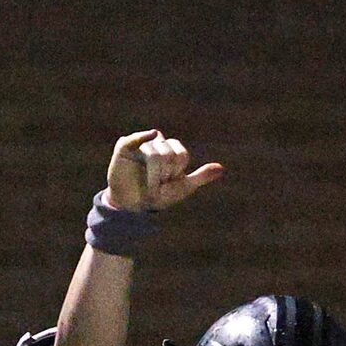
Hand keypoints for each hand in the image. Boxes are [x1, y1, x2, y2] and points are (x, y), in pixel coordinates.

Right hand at [104, 129, 224, 214]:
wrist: (133, 207)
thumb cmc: (157, 196)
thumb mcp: (182, 188)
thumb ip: (201, 177)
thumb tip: (222, 169)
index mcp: (170, 151)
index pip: (181, 154)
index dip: (177, 171)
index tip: (169, 182)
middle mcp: (156, 144)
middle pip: (168, 152)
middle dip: (164, 173)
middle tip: (157, 183)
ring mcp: (140, 145)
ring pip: (153, 152)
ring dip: (153, 173)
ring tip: (147, 182)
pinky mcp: (124, 148)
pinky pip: (133, 139)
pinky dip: (140, 137)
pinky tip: (147, 142)